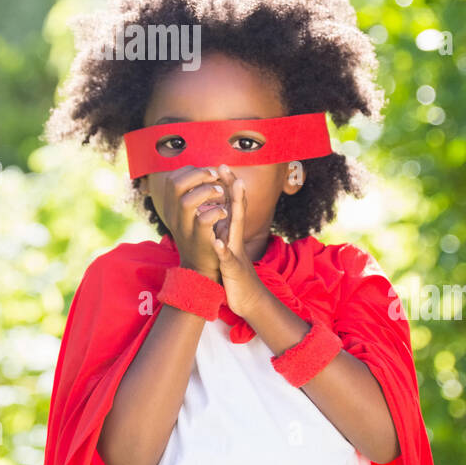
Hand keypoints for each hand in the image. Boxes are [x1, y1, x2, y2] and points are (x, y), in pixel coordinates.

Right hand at [151, 164, 227, 280]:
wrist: (201, 268)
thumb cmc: (200, 237)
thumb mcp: (190, 216)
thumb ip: (194, 195)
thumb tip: (203, 172)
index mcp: (172, 209)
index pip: (172, 179)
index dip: (191, 171)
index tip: (209, 174)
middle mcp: (174, 217)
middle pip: (175, 185)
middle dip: (198, 174)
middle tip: (216, 177)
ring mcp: (185, 229)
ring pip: (186, 202)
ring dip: (206, 192)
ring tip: (221, 193)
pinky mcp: (200, 241)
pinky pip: (203, 221)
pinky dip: (216, 211)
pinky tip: (225, 211)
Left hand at [209, 169, 264, 316]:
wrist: (248, 299)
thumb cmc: (236, 272)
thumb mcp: (229, 247)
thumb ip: (226, 231)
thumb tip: (220, 214)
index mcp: (232, 232)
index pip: (232, 204)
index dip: (228, 185)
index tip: (221, 165)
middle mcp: (236, 238)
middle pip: (237, 207)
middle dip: (233, 187)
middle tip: (226, 166)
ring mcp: (236, 252)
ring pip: (236, 227)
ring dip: (236, 208)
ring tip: (235, 189)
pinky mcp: (232, 269)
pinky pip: (227, 257)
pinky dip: (223, 249)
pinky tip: (217, 241)